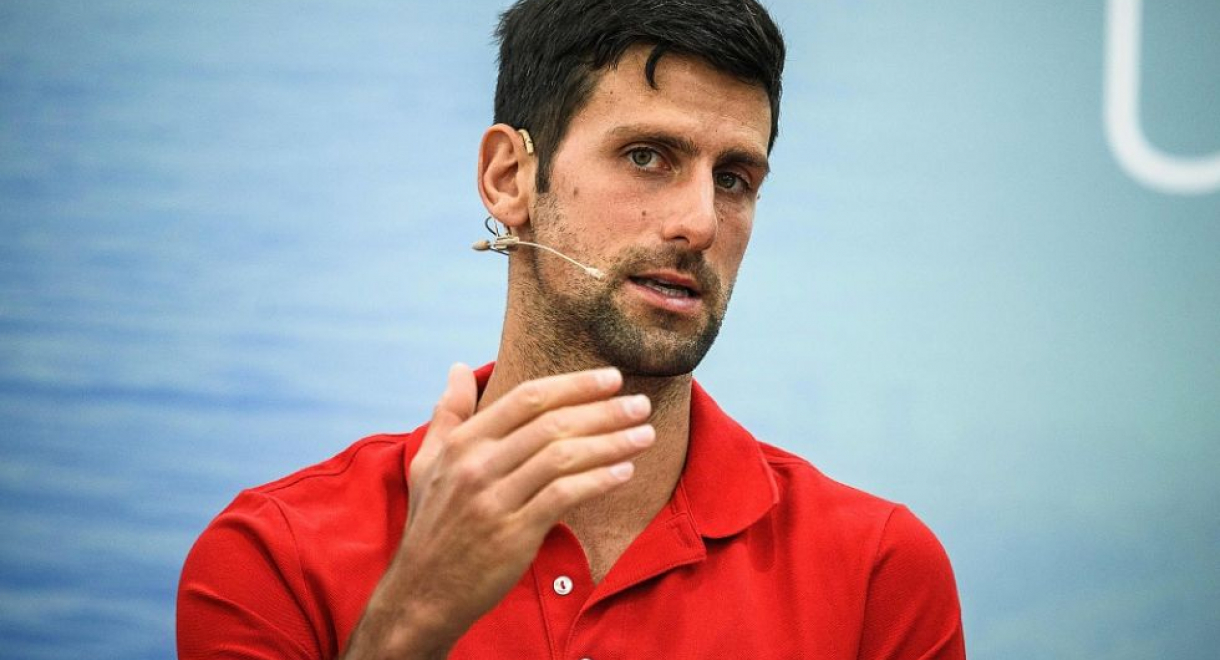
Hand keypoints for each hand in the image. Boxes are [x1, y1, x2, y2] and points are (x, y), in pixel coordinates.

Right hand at [342, 363, 654, 658]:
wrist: (422, 593)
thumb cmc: (432, 524)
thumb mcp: (428, 462)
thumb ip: (449, 413)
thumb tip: (459, 367)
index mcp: (463, 443)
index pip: (528, 398)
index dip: (574, 384)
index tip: (612, 378)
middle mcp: (477, 465)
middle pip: (552, 423)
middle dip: (604, 410)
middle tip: (641, 405)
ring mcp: (494, 499)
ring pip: (563, 456)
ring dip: (611, 443)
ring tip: (645, 435)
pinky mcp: (513, 534)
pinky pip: (564, 496)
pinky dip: (598, 480)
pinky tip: (624, 472)